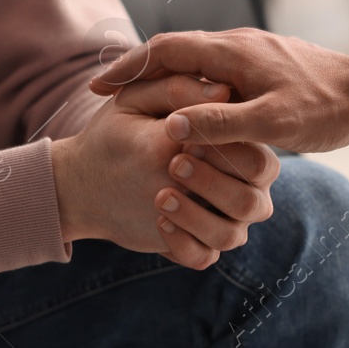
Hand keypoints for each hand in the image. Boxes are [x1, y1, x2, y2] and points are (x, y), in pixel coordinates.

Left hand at [50, 97, 276, 268]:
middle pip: (252, 203)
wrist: (90, 175)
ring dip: (196, 218)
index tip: (186, 138)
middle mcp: (241, 190)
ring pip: (231, 236)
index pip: (258, 161)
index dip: (228, 152)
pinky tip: (159, 222)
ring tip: (159, 197)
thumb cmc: (124, 129)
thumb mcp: (142, 99)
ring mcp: (222, 222)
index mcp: (239, 151)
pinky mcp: (197, 245)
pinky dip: (183, 244)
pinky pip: (204, 257)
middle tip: (173, 165)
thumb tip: (221, 90)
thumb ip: (180, 90)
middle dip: (214, 185)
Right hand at [89, 28, 348, 152]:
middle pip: (173, 50)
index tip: (98, 89)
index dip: (127, 68)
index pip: (164, 49)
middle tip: (105, 97)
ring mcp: (250, 54)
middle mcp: (237, 44)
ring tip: (135, 106)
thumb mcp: (272, 125)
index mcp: (233, 52)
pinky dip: (189, 87)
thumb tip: (171, 127)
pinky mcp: (263, 67)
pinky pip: (213, 73)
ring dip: (162, 79)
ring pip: (193, 62)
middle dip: (136, 72)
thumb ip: (221, 124)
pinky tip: (186, 111)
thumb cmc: (326, 110)